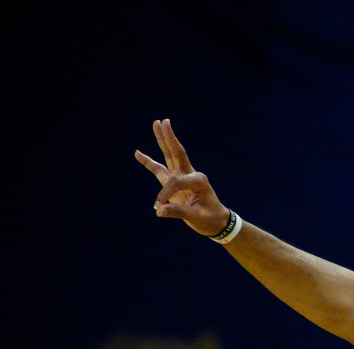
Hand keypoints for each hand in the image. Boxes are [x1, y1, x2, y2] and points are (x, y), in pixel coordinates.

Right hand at [134, 118, 232, 235]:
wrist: (216, 222)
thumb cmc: (209, 219)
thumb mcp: (196, 217)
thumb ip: (178, 212)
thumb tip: (159, 211)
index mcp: (198, 180)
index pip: (176, 182)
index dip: (166, 193)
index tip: (159, 206)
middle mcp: (190, 174)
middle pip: (176, 153)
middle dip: (169, 138)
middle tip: (163, 121)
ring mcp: (181, 176)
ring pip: (169, 155)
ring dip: (162, 140)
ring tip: (156, 123)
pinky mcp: (174, 181)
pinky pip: (159, 169)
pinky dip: (148, 162)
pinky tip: (138, 153)